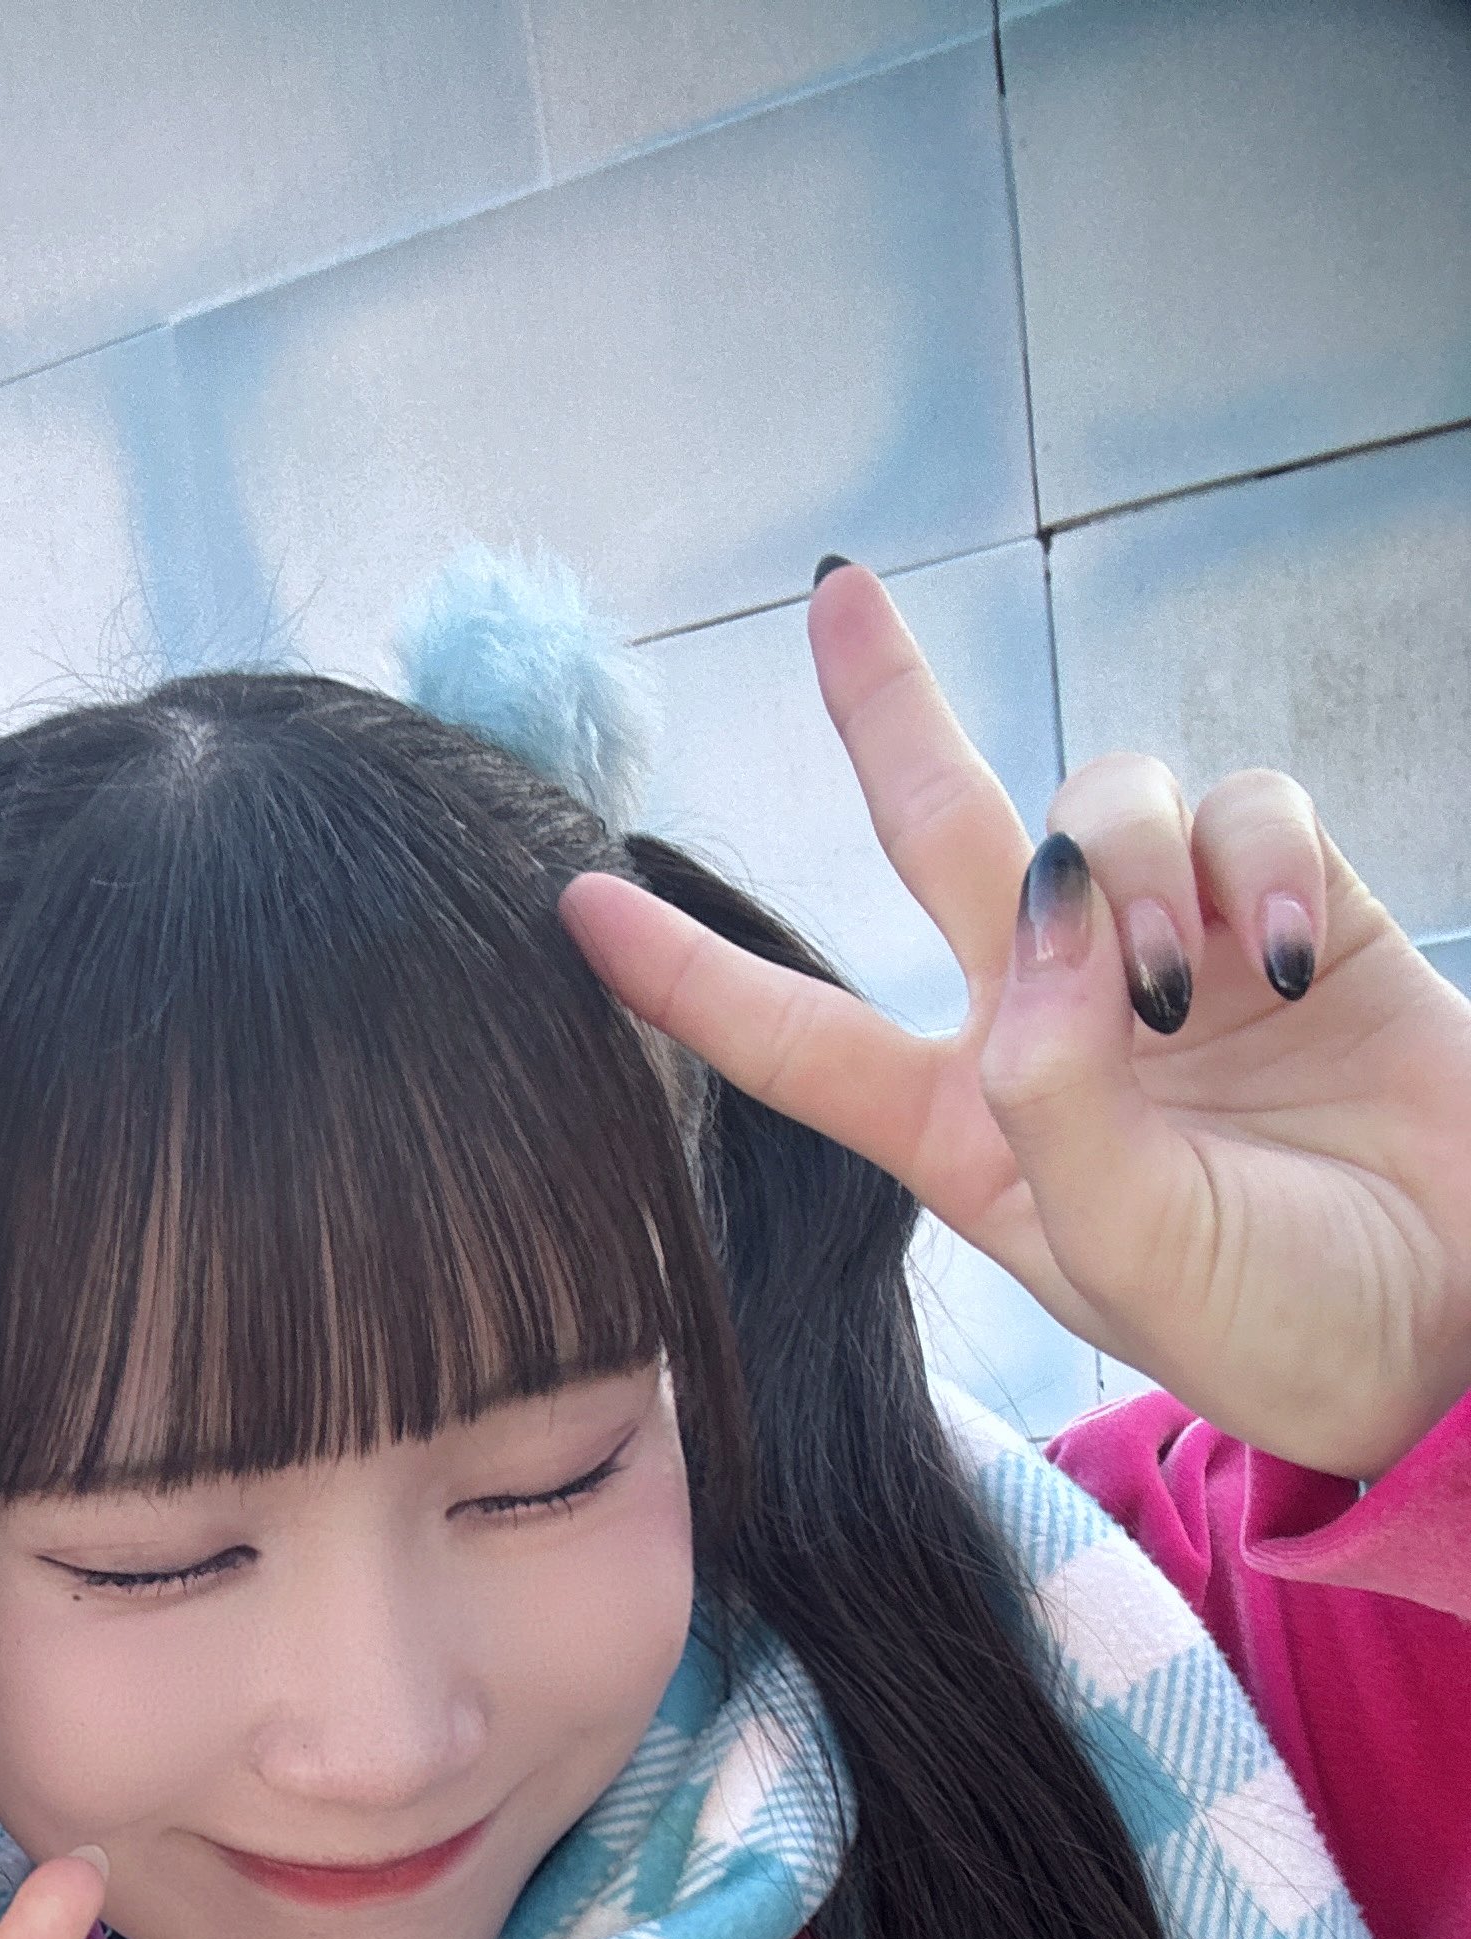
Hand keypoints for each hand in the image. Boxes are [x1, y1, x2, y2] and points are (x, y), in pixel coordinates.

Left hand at [558, 562, 1470, 1481]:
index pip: (792, 1040)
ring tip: (1184, 989)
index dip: (685, 973)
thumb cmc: (1280, 1323)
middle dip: (887, 710)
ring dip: (1128, 864)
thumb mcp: (1133, 1251)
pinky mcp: (1294, 911)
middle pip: (936, 830)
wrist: (1455, 1327)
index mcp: (966, 1133)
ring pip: (1101, 804)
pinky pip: (1247, 814)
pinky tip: (1299, 965)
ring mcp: (1168, 957)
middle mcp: (1049, 1024)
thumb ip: (1059, 1091)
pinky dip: (1267, 866)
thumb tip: (1033, 909)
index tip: (574, 901)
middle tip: (832, 594)